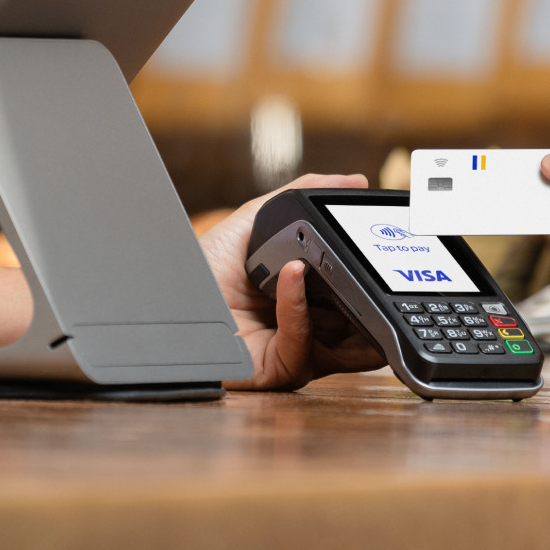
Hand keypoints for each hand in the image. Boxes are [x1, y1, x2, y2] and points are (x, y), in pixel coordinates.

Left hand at [198, 174, 387, 390]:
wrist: (164, 299)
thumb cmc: (202, 269)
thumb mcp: (253, 221)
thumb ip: (297, 197)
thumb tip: (352, 180)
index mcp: (307, 297)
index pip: (355, 291)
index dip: (371, 274)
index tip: (385, 247)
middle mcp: (308, 328)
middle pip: (361, 320)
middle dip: (373, 297)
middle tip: (382, 266)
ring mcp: (299, 352)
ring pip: (347, 344)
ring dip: (352, 310)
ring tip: (352, 274)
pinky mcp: (281, 369)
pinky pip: (304, 343)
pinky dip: (300, 307)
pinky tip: (292, 274)